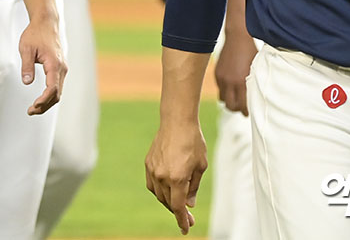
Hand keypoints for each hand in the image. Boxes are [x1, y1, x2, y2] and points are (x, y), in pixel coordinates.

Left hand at [19, 14, 66, 114]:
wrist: (45, 23)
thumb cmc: (35, 34)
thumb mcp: (26, 49)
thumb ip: (26, 66)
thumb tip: (26, 82)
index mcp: (54, 64)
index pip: (52, 89)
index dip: (43, 100)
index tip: (33, 107)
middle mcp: (61, 68)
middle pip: (57, 94)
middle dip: (44, 106)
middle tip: (30, 111)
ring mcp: (62, 68)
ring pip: (58, 92)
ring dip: (47, 102)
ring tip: (34, 108)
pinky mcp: (60, 68)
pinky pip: (57, 86)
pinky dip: (50, 96)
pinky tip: (41, 100)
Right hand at [145, 119, 206, 234]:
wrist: (177, 121)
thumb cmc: (193, 142)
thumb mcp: (200, 166)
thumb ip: (194, 187)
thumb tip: (189, 204)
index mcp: (177, 178)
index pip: (178, 207)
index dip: (182, 220)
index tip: (185, 229)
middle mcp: (162, 176)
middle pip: (169, 202)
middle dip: (178, 212)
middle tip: (189, 217)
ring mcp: (153, 170)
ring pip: (159, 195)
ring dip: (169, 201)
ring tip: (179, 202)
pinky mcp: (148, 163)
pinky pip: (152, 184)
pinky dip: (159, 191)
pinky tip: (168, 190)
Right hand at [214, 30, 256, 115]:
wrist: (238, 37)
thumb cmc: (251, 52)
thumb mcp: (256, 69)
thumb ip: (253, 84)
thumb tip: (254, 97)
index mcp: (241, 82)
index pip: (241, 105)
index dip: (245, 111)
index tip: (248, 113)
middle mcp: (230, 82)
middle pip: (230, 106)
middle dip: (236, 109)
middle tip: (242, 109)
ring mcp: (221, 78)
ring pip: (222, 99)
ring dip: (229, 101)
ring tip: (236, 99)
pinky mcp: (217, 73)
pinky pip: (219, 88)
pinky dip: (225, 91)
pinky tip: (231, 87)